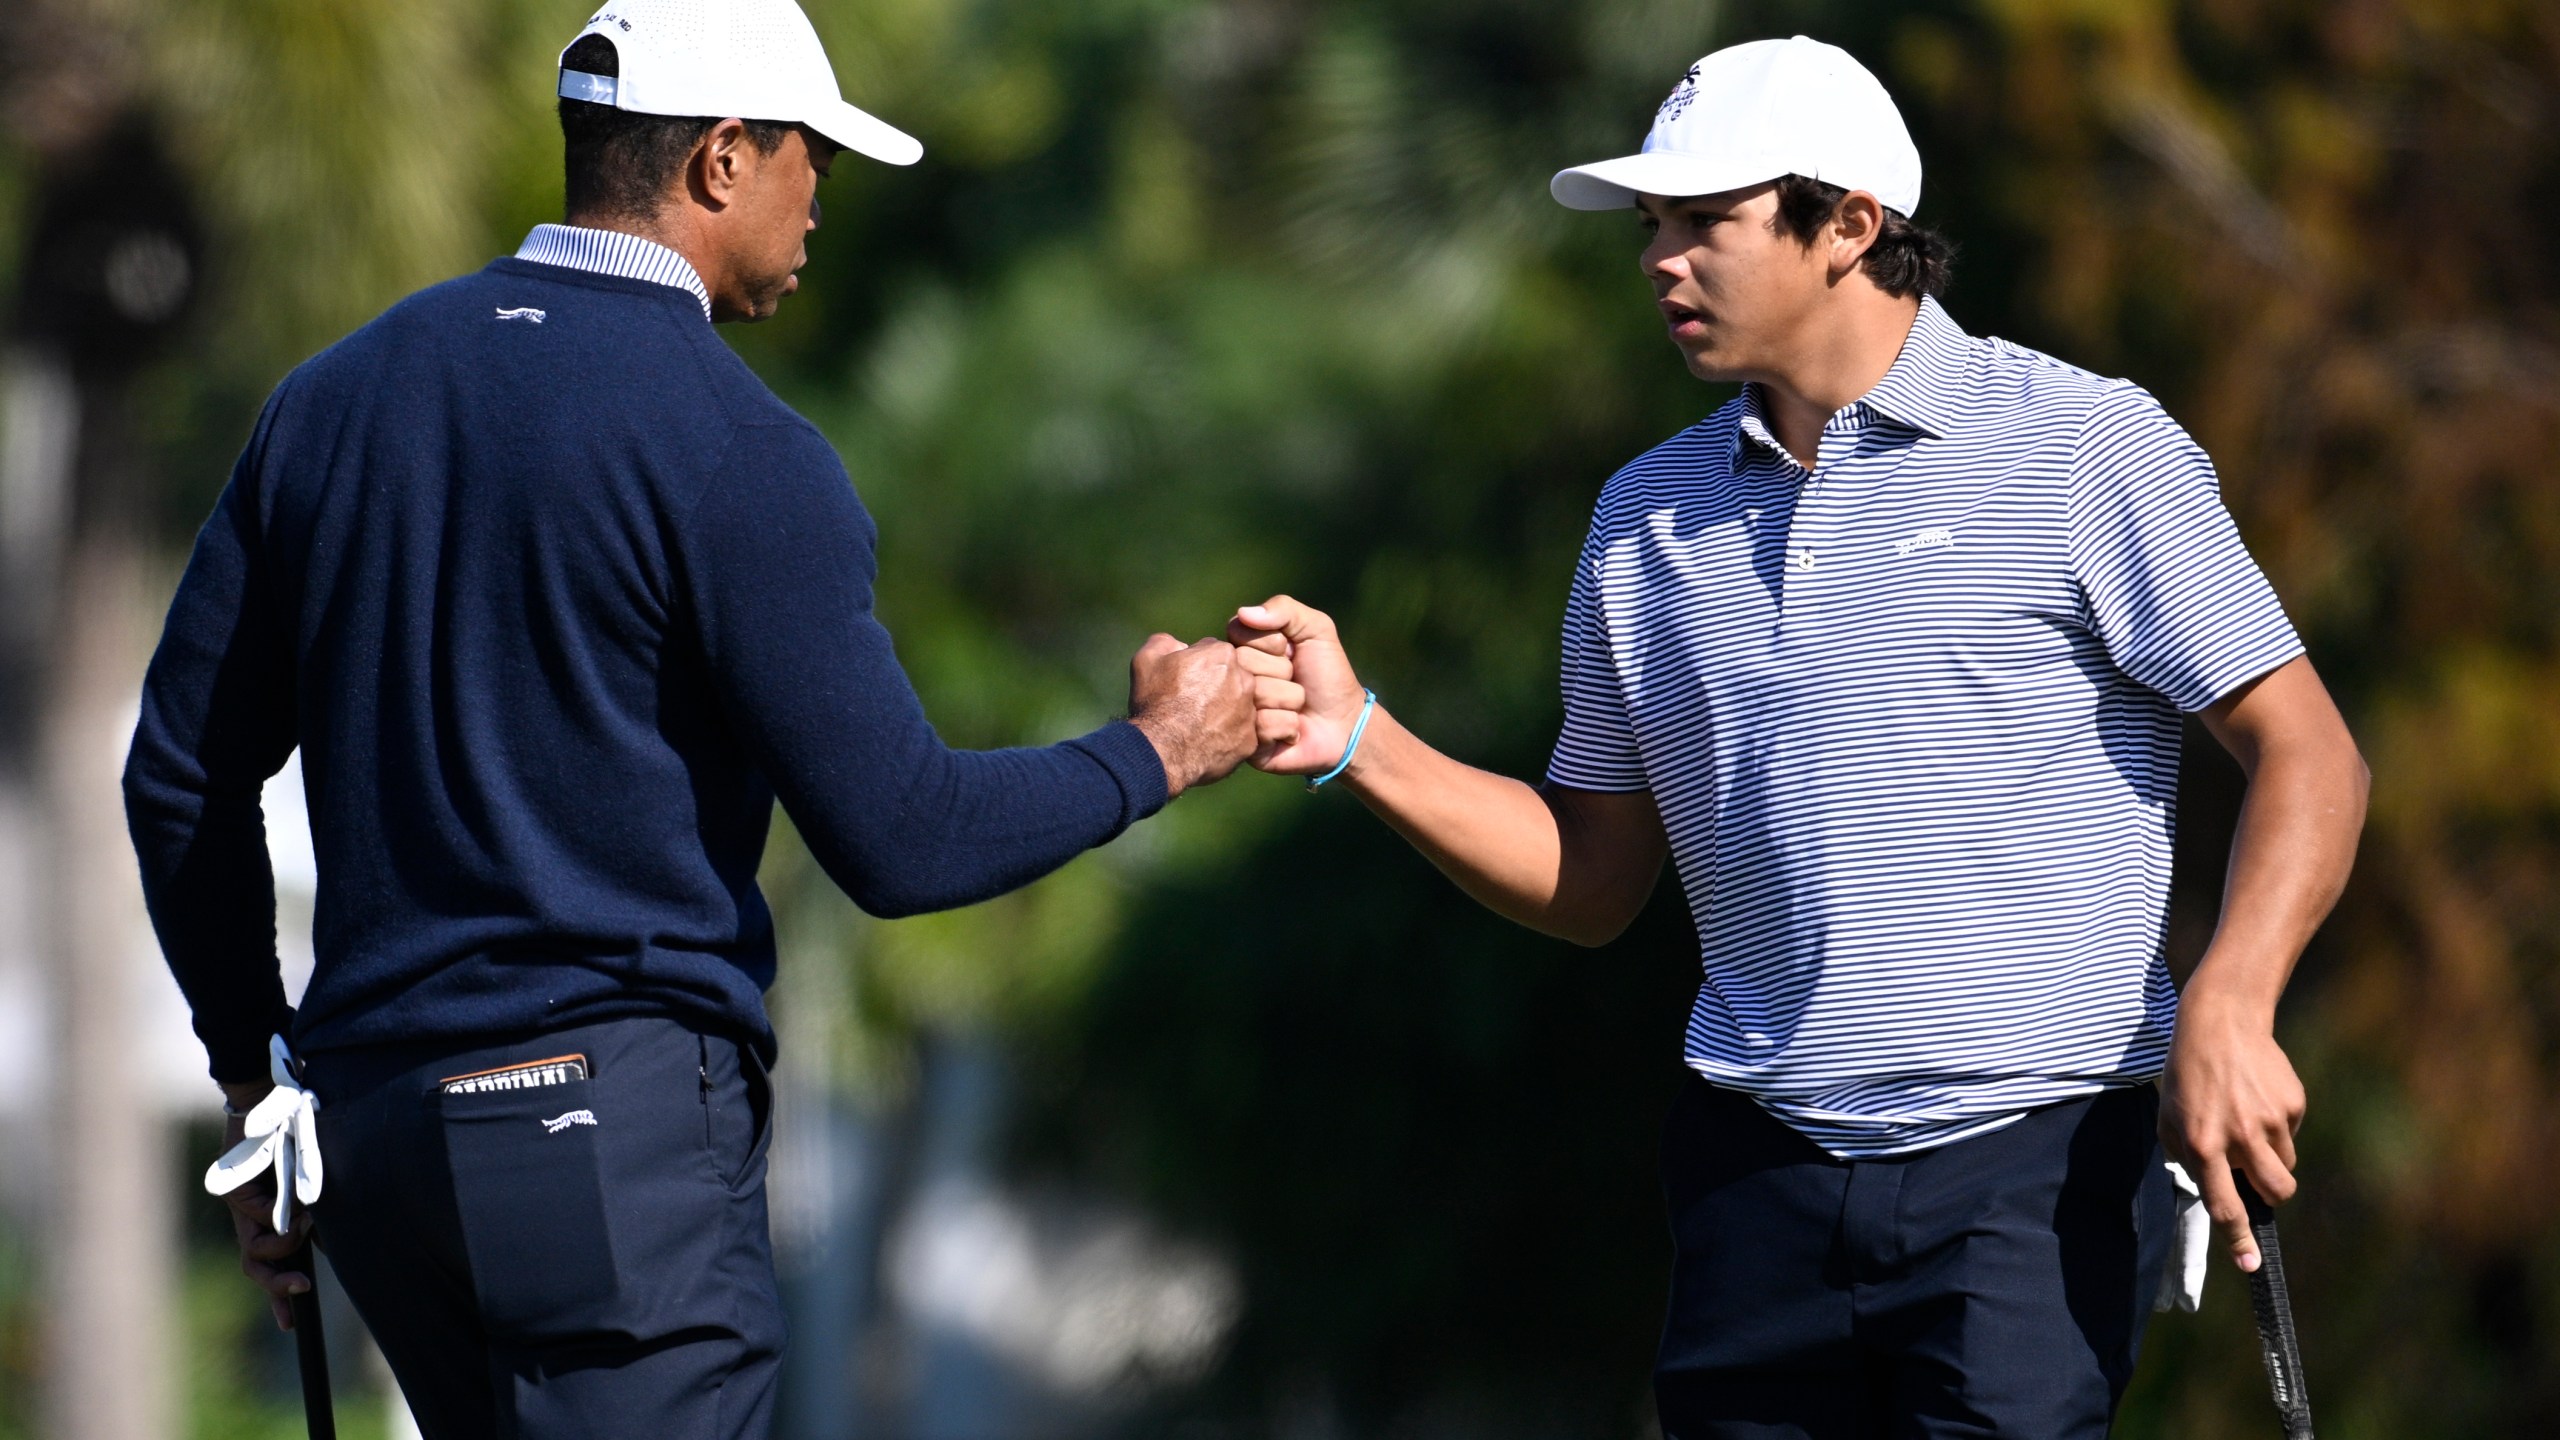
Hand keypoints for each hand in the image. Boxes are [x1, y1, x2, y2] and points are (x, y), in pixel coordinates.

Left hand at [218, 1081, 315, 1330]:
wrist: (269, 1094)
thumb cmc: (294, 1131)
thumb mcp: (310, 1178)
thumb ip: (314, 1211)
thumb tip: (326, 1243)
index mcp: (268, 1216)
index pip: (269, 1264)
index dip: (278, 1296)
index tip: (292, 1324)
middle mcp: (251, 1217)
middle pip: (254, 1268)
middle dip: (277, 1288)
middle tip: (302, 1293)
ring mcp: (240, 1206)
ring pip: (254, 1252)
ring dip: (284, 1249)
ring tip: (305, 1228)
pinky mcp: (233, 1191)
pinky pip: (262, 1221)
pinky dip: (284, 1219)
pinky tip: (301, 1205)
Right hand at [1127, 633, 1255, 797]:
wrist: (1162, 751)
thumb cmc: (1155, 703)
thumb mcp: (1147, 660)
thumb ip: (1165, 642)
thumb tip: (1178, 644)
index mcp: (1223, 655)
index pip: (1213, 653)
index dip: (1195, 666)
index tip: (1182, 681)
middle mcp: (1245, 680)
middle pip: (1230, 678)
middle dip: (1214, 686)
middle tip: (1190, 703)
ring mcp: (1251, 712)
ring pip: (1238, 705)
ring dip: (1223, 710)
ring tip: (1197, 724)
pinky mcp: (1250, 741)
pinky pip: (1240, 734)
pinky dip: (1227, 736)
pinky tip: (1206, 741)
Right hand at [1227, 596, 1367, 776]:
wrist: (1346, 724)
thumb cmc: (1328, 675)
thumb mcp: (1316, 630)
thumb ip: (1285, 609)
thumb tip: (1243, 612)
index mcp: (1243, 649)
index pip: (1238, 632)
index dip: (1271, 643)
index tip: (1290, 653)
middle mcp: (1234, 679)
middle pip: (1243, 664)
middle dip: (1282, 672)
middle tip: (1295, 681)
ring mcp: (1236, 711)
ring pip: (1254, 694)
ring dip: (1288, 700)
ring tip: (1296, 707)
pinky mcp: (1244, 742)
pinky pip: (1260, 726)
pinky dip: (1286, 726)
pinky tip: (1293, 731)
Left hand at [2158, 984, 2304, 1272]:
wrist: (2220, 1023)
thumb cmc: (2186, 1077)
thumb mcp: (2169, 1119)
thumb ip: (2187, 1160)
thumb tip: (2213, 1194)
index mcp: (2202, 1145)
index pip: (2224, 1205)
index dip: (2238, 1239)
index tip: (2250, 1265)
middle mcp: (2239, 1137)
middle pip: (2276, 1193)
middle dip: (2270, 1195)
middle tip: (2253, 1174)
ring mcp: (2270, 1121)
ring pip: (2285, 1167)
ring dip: (2270, 1159)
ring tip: (2246, 1124)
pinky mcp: (2293, 1105)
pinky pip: (2291, 1136)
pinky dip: (2276, 1128)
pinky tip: (2256, 1099)